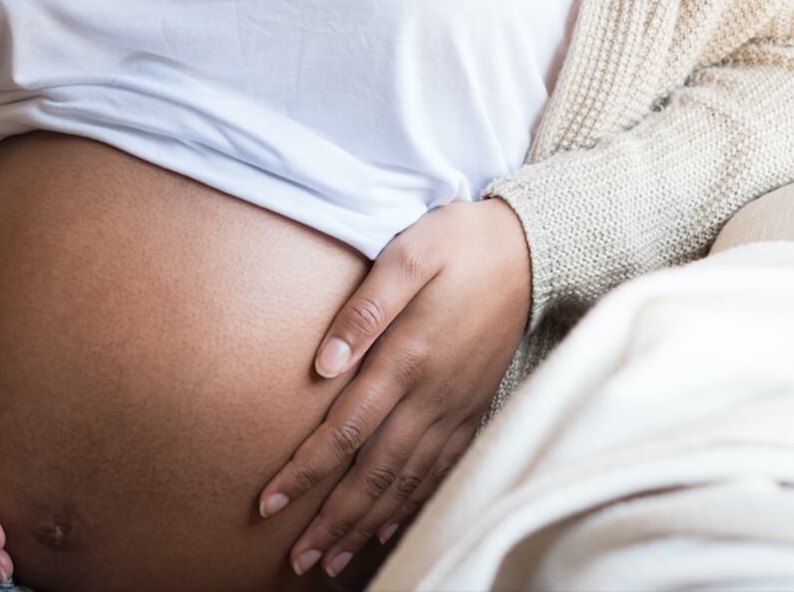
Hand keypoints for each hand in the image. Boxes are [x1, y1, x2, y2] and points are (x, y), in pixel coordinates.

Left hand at [257, 198, 531, 578]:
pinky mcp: (475, 409)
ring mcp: (457, 407)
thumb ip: (363, 311)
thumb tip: (322, 364)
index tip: (270, 503)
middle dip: (332, 520)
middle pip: (374, 473)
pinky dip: (411, 505)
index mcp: (407, 359)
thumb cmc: (457, 244)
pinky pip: (441, 471)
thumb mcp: (407, 256)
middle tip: (296, 559)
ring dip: (366, 524)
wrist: (534, 248)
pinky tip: (387, 528)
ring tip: (330, 559)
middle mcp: (432, 396)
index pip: (345, 431)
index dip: (306, 471)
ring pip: (407, 482)